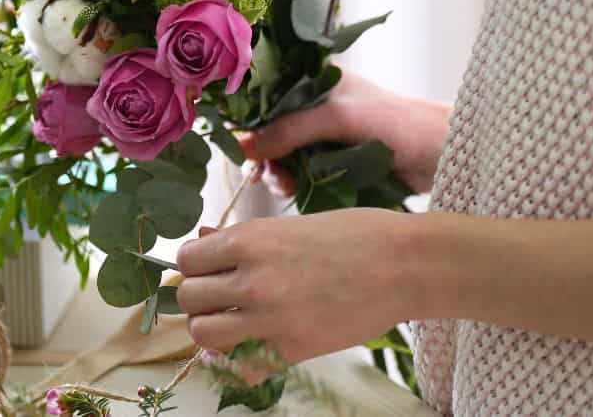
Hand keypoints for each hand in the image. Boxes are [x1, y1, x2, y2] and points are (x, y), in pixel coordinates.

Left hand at [176, 209, 416, 362]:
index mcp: (249, 240)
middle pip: (188, 298)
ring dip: (211, 329)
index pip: (187, 259)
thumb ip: (243, 238)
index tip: (209, 269)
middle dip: (199, 298)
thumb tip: (203, 239)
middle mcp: (251, 279)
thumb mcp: (290, 224)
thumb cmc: (354, 234)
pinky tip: (252, 347)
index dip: (195, 265)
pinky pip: (239, 367)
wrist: (405, 265)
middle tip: (219, 297)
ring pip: (202, 333)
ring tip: (232, 322)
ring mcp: (270, 317)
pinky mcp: (292, 349)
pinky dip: (237, 362)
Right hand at [238, 72, 450, 194]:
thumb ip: (289, 129)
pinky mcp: (333, 164)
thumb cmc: (397, 122)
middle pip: (269, 130)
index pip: (267, 96)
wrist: (444, 156)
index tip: (238, 144)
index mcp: (315, 81)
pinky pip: (301, 175)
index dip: (249, 119)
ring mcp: (324, 137)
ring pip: (282, 156)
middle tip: (263, 172)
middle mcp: (315, 107)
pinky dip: (295, 184)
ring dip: (278, 172)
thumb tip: (243, 147)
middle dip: (263, 152)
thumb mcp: (337, 118)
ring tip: (286, 183)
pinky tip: (299, 191)